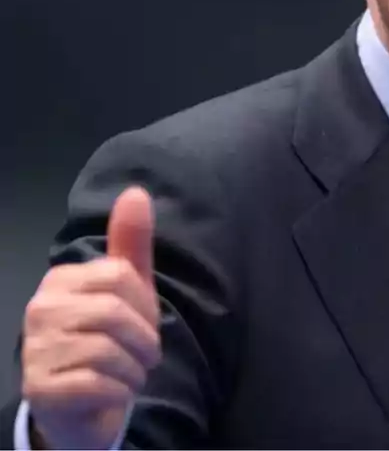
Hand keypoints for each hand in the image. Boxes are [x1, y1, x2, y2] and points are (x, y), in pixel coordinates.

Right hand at [21, 186, 162, 449]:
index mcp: (61, 280)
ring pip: (109, 351)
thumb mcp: (129, 289)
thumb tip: (136, 192)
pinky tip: (111, 393)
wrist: (85, 404)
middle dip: (143, 340)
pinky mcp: (39, 388)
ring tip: (126, 375)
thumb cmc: (110, 340)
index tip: (142, 324)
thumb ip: (131, 242)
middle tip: (139, 355)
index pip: (121, 277)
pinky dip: (118, 391)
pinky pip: (98, 383)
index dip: (145, 306)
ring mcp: (35, 349)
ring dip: (133, 370)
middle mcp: (40, 309)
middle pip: (116, 313)